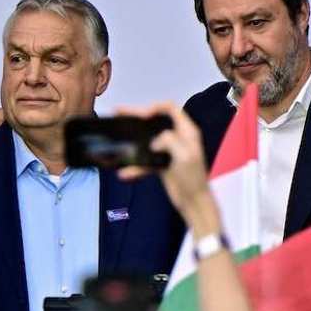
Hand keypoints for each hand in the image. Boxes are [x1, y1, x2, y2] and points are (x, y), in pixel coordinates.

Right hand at [115, 102, 217, 234]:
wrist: (193, 201)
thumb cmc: (194, 179)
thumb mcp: (184, 155)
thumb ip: (170, 140)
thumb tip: (155, 140)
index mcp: (187, 132)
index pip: (171, 109)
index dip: (155, 108)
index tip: (142, 115)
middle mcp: (178, 138)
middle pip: (155, 121)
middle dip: (137, 117)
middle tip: (119, 112)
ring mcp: (169, 151)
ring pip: (147, 139)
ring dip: (132, 140)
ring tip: (117, 136)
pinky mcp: (162, 163)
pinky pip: (145, 160)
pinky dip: (135, 166)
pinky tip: (125, 173)